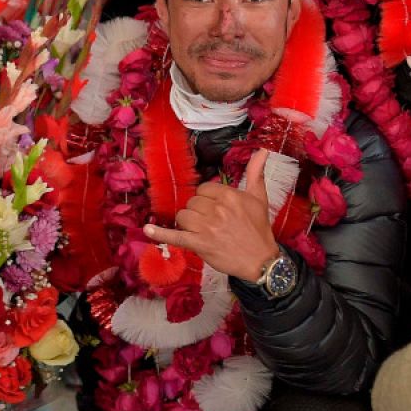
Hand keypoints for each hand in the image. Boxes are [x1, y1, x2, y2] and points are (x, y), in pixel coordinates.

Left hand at [143, 149, 279, 281]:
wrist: (261, 260)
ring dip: (188, 223)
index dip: (206, 199)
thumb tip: (263, 150)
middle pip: (192, 202)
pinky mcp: (199, 244)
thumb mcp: (259, 197)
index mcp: (228, 195)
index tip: (214, 208)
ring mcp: (206, 227)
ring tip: (201, 231)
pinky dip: (160, 234)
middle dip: (198, 212)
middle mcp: (216, 209)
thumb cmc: (259, 229)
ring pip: (183, 216)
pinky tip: (148, 230)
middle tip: (212, 222)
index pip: (203, 189)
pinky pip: (175, 236)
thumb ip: (256, 172)